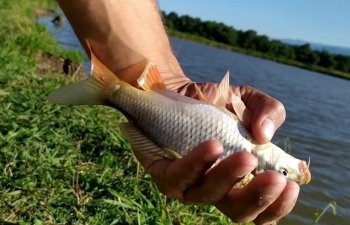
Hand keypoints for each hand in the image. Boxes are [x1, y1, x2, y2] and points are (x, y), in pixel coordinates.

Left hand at [141, 83, 298, 224]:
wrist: (180, 91)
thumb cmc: (216, 103)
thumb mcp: (248, 102)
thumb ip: (267, 111)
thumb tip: (265, 135)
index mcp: (237, 180)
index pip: (259, 209)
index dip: (276, 206)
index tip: (291, 186)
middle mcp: (213, 188)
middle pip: (236, 211)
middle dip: (258, 197)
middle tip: (275, 178)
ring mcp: (187, 184)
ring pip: (207, 195)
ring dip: (229, 177)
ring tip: (247, 157)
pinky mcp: (164, 173)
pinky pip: (179, 176)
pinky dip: (198, 164)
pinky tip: (214, 147)